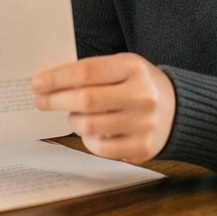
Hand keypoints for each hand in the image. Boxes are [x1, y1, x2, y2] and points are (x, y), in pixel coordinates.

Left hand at [31, 53, 174, 163]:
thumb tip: (50, 82)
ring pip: (89, 126)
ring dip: (73, 120)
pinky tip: (90, 131)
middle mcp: (141, 95)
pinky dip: (88, 139)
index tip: (37, 83)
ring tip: (73, 115)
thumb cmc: (139, 85)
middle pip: (85, 100)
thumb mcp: (123, 67)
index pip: (86, 72)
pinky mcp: (142, 148)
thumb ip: (92, 72)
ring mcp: (143, 124)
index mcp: (134, 67)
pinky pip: (100, 147)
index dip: (56, 78)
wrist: (178, 110)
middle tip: (41, 101)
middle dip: (55, 101)